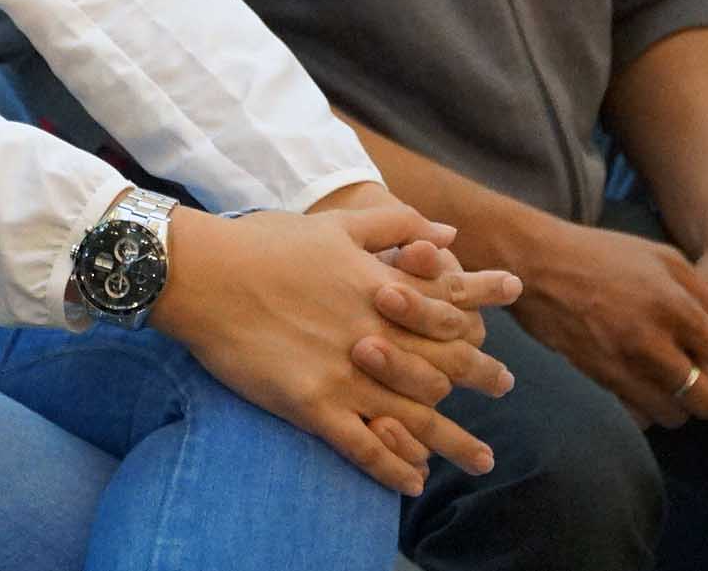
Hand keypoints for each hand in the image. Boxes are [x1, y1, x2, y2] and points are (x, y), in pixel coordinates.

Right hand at [154, 199, 509, 496]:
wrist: (201, 274)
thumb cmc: (264, 243)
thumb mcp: (334, 224)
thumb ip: (394, 225)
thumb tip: (446, 232)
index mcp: (379, 288)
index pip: (446, 311)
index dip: (478, 319)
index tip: (501, 325)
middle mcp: (372, 335)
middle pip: (443, 367)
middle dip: (481, 379)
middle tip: (505, 388)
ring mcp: (344, 375)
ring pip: (414, 418)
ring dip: (452, 442)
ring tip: (480, 460)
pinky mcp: (311, 405)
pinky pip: (364, 448)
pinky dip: (393, 468)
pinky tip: (413, 482)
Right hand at [507, 219, 707, 427]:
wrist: (534, 264)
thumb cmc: (602, 254)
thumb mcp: (663, 258)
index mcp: (675, 306)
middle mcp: (652, 341)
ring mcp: (623, 364)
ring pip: (676, 415)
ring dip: (685, 407)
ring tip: (681, 385)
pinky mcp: (599, 378)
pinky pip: (640, 414)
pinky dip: (652, 408)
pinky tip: (649, 386)